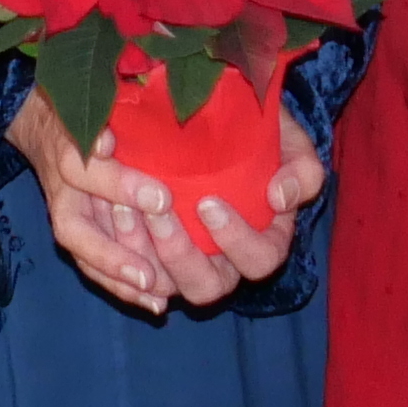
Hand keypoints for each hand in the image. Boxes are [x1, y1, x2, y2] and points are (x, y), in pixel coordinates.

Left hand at [6, 92, 326, 312]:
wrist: (214, 119)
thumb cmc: (258, 133)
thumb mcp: (288, 141)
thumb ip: (302, 168)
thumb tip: (280, 198)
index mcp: (266, 242)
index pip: (260, 260)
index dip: (235, 240)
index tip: (207, 203)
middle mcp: (226, 264)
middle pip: (208, 287)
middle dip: (179, 253)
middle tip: (157, 210)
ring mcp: (186, 264)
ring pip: (164, 286)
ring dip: (142, 253)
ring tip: (122, 207)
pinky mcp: (151, 256)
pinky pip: (132, 271)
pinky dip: (117, 250)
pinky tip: (106, 213)